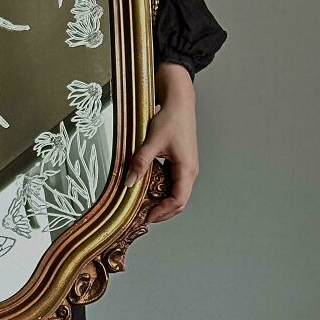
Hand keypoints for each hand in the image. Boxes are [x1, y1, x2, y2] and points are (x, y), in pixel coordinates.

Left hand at [124, 62, 198, 222]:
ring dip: (162, 201)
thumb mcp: (152, 141)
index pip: (178, 200)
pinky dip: (163, 190)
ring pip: (177, 192)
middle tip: (144, 216)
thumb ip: (140, 162)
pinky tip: (148, 188)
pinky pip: (174, 182)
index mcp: (187, 169)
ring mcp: (187, 167)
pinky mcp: (182, 162)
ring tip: (144, 205)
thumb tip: (129, 182)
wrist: (180, 102)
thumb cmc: (171, 119)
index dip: (163, 212)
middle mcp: (190, 171)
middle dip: (163, 211)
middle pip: (180, 201)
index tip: (148, 217)